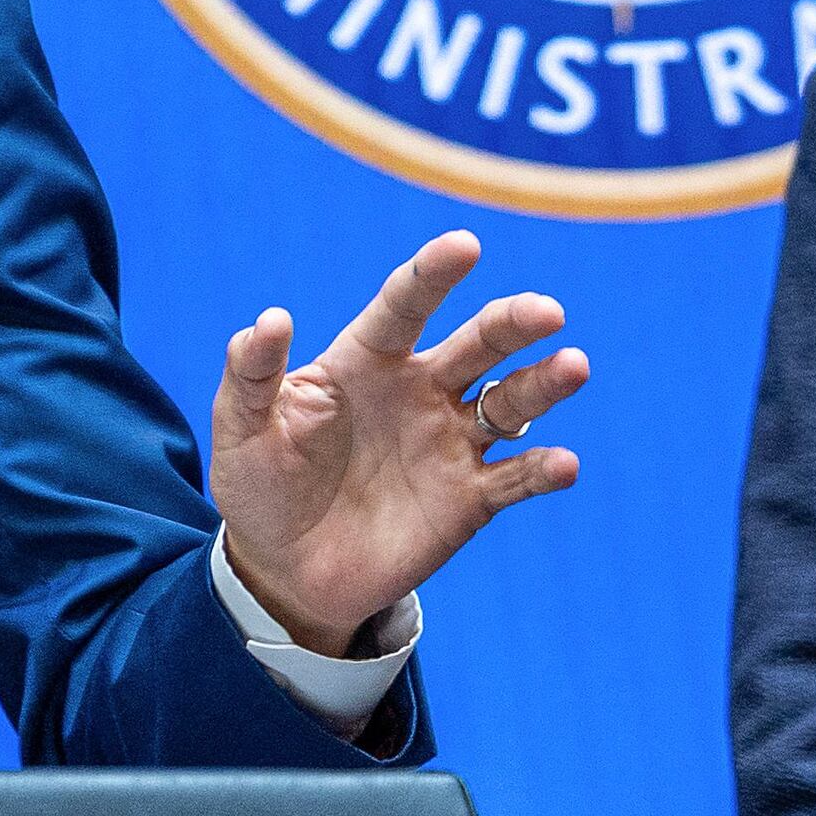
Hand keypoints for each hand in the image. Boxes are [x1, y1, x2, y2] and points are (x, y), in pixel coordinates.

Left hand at [206, 230, 583, 655]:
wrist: (285, 571)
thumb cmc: (260, 487)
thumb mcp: (241, 430)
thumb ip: (252, 375)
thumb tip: (271, 318)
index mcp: (366, 361)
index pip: (404, 307)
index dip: (433, 275)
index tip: (464, 245)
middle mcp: (419, 391)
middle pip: (476, 345)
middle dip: (512, 323)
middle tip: (547, 311)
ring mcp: (449, 443)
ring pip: (509, 403)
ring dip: (544, 385)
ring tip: (573, 366)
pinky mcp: (469, 500)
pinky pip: (515, 478)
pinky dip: (542, 470)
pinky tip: (564, 464)